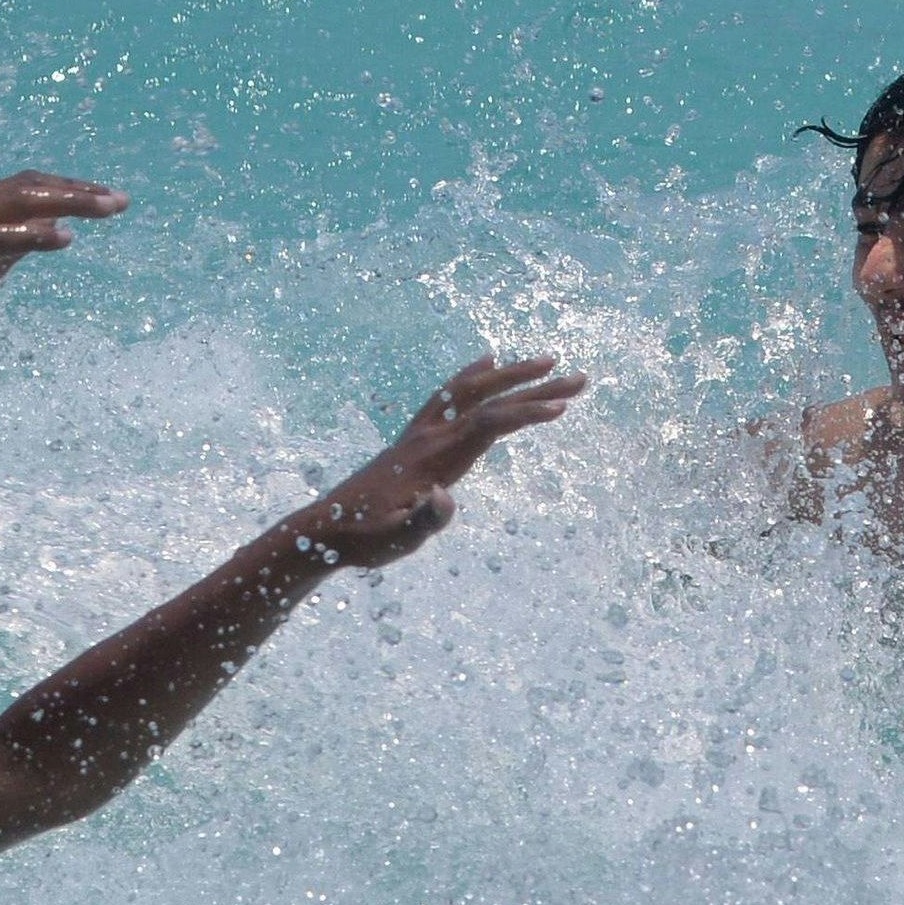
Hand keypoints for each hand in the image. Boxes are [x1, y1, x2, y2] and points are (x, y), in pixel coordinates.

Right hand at [0, 172, 129, 373]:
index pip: (30, 186)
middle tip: (119, 202)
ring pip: (18, 203)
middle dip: (79, 191)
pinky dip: (33, 234)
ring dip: (67, 202)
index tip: (109, 198)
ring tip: (104, 210)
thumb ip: (16, 244)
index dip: (72, 187)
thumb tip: (56, 226)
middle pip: (30, 187)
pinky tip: (64, 238)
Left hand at [284, 355, 588, 567]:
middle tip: (580, 379)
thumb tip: (446, 498)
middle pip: (489, 399)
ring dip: (511, 374)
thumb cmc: (363, 539)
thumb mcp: (394, 542)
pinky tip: (487, 363)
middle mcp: (429, 436)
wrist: (323, 527)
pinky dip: (472, 375)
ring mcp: (421, 433)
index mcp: (433, 457)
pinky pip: (449, 394)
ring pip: (471, 390)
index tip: (562, 408)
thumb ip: (422, 522)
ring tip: (546, 363)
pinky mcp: (414, 438)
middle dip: (535, 387)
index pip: (488, 425)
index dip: (525, 414)